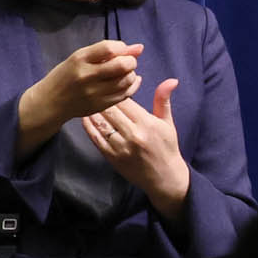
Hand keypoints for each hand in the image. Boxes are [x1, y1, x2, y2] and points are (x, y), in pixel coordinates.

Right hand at [17, 41, 142, 152]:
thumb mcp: (80, 57)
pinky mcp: (101, 105)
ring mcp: (95, 93)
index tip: (120, 50)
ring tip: (125, 72)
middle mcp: (87, 76)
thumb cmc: (67, 75)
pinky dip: (132, 86)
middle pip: (122, 65)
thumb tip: (139, 48)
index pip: (110, 48)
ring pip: (126, 81)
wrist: (51, 101)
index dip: (122, 47)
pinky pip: (125, 94)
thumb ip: (107, 51)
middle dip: (130, 61)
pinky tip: (129, 81)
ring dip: (131, 74)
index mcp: (80, 59)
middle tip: (127, 62)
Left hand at [83, 78, 188, 217]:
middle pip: (110, 109)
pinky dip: (89, 126)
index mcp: (147, 123)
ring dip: (92, 111)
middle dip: (102, 99)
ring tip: (87, 101)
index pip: (125, 100)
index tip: (110, 84)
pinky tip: (86, 118)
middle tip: (94, 90)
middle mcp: (134, 135)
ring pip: (101, 123)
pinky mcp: (113, 157)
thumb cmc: (167, 147)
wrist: (164, 178)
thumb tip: (171, 79)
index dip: (116, 91)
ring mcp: (121, 147)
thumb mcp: (167, 123)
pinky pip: (96, 138)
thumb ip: (163, 100)